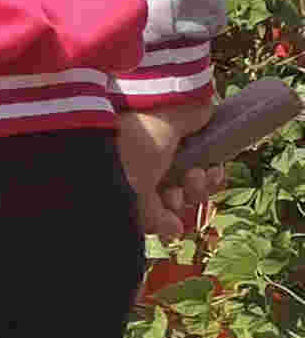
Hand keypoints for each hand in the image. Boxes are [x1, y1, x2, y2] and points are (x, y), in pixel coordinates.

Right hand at [119, 101, 222, 247]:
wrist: (156, 107)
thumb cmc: (131, 147)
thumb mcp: (134, 190)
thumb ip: (150, 218)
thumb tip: (174, 230)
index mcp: (123, 177)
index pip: (144, 210)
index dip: (158, 217)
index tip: (162, 212)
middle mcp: (145, 169)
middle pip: (170, 202)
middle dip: (179, 202)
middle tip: (174, 192)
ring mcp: (171, 158)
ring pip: (192, 189)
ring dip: (197, 189)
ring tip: (194, 173)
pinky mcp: (195, 146)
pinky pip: (210, 174)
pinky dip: (214, 178)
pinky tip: (213, 171)